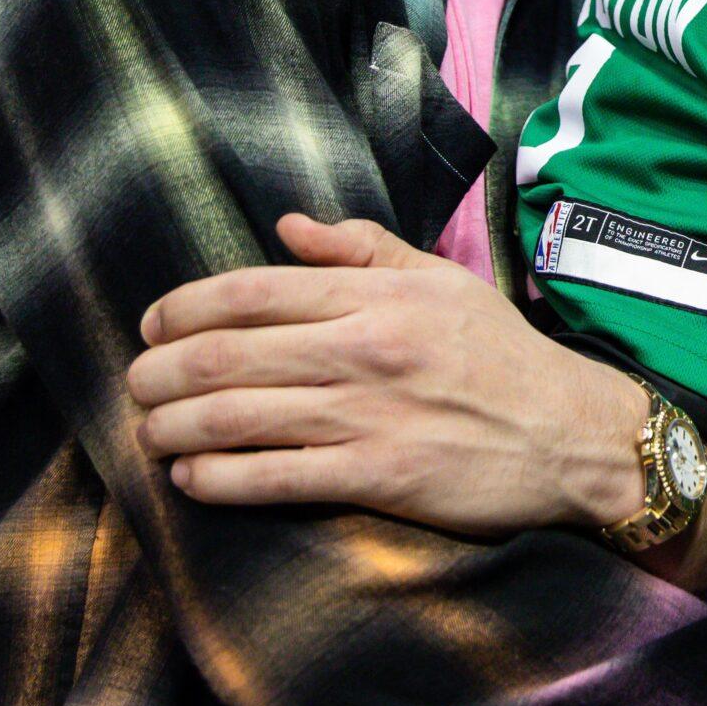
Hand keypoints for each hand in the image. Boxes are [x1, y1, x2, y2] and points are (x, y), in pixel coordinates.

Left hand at [128, 214, 649, 534]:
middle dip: (158, 373)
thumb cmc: (502, 356)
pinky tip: (191, 477)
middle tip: (134, 384)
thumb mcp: (442, 280)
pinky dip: (218, 479)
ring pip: (236, 419)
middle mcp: (365, 349)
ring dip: (172, 427)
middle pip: (225, 356)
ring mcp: (369, 416)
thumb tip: (287, 226)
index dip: (184, 307)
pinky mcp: (379, 477)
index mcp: (377, 295)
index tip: (151, 325)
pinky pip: (274, 479)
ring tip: (147, 432)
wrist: (572, 434)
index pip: (252, 291)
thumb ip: (363, 248)